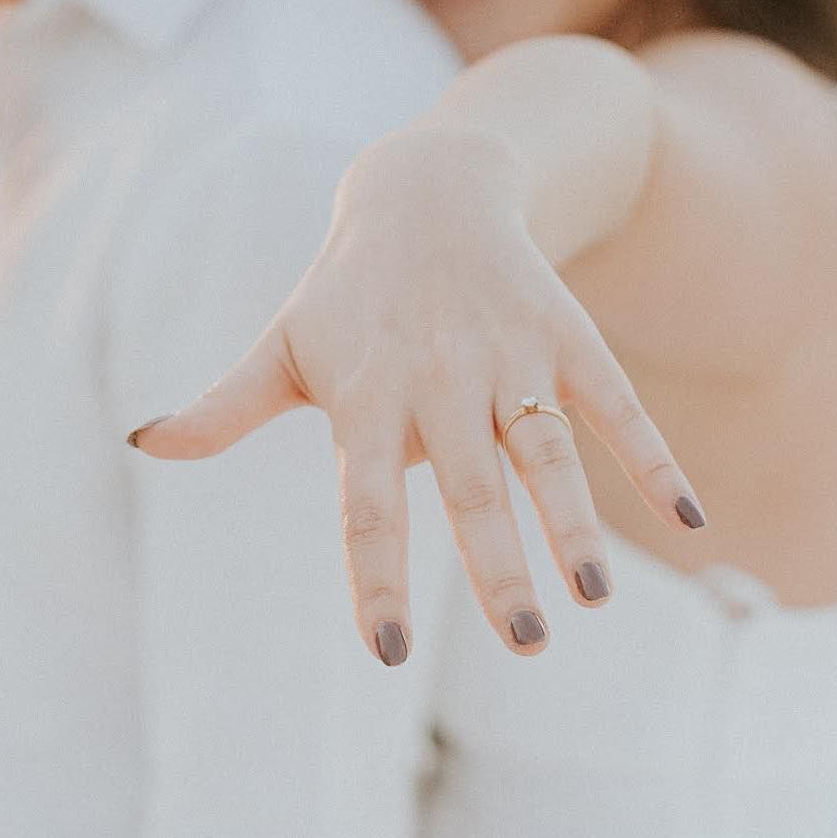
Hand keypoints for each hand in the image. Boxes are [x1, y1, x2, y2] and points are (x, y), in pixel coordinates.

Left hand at [131, 126, 702, 656]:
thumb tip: (144, 442)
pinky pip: (618, 404)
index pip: (365, 505)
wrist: (428, 185)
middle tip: (525, 643)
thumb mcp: (282, 344)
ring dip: (573, 524)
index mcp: (366, 397)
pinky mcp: (568, 334)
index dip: (376, 578)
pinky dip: (655, 459)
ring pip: (548, 451)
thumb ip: (223, 406)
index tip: (384, 652)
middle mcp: (441, 380)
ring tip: (592, 598)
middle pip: (471, 489)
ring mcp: (511, 355)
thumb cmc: (345, 292)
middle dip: (498, 568)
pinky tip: (692, 519)